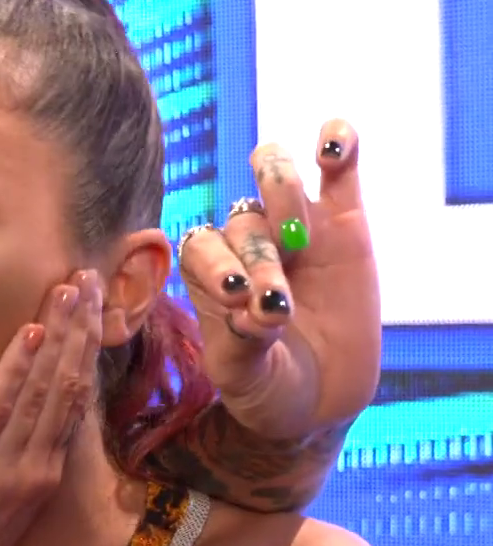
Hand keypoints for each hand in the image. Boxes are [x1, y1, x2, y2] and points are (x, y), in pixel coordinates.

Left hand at [0, 273, 102, 545]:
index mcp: (37, 481)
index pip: (66, 404)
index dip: (77, 352)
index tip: (85, 308)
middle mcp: (32, 473)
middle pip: (63, 387)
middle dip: (76, 329)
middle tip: (88, 277)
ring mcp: (3, 473)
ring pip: (40, 391)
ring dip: (55, 333)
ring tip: (68, 286)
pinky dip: (16, 370)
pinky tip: (30, 332)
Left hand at [177, 119, 378, 439]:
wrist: (318, 402)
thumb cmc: (266, 389)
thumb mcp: (243, 378)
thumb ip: (243, 343)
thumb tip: (260, 310)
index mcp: (208, 274)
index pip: (200, 246)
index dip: (217, 265)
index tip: (240, 300)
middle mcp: (245, 243)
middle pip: (241, 221)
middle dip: (258, 259)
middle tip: (278, 305)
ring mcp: (295, 227)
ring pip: (275, 180)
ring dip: (282, 199)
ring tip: (300, 244)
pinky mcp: (345, 221)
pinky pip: (340, 167)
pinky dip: (337, 143)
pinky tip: (333, 146)